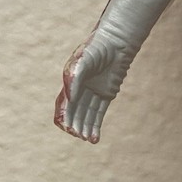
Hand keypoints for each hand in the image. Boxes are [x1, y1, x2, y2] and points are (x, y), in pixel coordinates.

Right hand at [54, 28, 131, 142]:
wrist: (117, 42)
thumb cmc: (97, 48)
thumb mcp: (82, 61)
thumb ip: (74, 78)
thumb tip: (70, 98)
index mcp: (70, 82)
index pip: (64, 105)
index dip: (65, 117)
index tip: (68, 127)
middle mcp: (80, 88)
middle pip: (74, 112)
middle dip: (75, 125)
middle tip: (78, 135)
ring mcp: (93, 91)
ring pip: (86, 115)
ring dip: (85, 128)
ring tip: (88, 139)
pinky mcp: (106, 93)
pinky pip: (99, 112)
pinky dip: (95, 125)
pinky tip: (94, 138)